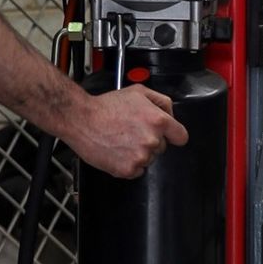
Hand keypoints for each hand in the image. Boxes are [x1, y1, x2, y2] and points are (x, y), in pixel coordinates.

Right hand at [66, 84, 188, 179]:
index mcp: (158, 121)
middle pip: (162, 148)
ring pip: (148, 159)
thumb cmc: (106, 106)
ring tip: (121, 140)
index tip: (168, 136)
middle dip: (151, 141)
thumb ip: (161, 102)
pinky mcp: (128, 170)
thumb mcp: (138, 92)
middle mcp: (152, 140)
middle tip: (132, 132)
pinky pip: (136, 171)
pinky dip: (128, 164)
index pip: (181, 136)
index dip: (173, 135)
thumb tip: (170, 114)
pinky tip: (117, 151)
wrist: (81, 119)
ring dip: (138, 153)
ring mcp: (140, 157)